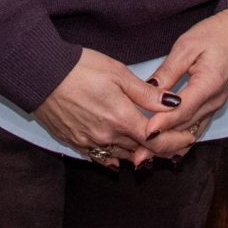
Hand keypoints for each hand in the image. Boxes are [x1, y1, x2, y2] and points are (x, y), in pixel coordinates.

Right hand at [35, 50, 170, 167]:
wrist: (41, 74)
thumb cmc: (80, 68)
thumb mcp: (118, 73)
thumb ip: (147, 93)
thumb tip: (173, 102)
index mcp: (121, 118)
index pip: (156, 140)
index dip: (174, 142)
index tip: (187, 138)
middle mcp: (106, 136)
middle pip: (141, 152)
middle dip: (160, 149)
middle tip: (176, 143)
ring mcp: (89, 141)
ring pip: (122, 155)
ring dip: (138, 154)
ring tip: (154, 149)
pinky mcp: (74, 142)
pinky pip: (100, 157)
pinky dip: (114, 157)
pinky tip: (120, 158)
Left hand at [140, 11, 227, 158]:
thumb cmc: (216, 33)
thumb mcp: (187, 46)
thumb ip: (168, 71)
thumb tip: (148, 90)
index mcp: (209, 83)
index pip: (183, 110)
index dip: (163, 123)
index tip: (144, 132)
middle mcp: (214, 101)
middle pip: (185, 128)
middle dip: (161, 142)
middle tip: (137, 154)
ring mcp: (216, 106)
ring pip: (190, 133)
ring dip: (168, 145)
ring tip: (145, 155)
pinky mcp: (213, 107)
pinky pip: (195, 128)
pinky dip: (179, 139)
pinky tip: (163, 146)